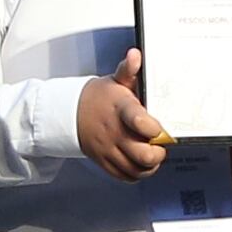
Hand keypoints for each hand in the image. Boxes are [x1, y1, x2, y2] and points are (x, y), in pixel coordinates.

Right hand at [77, 51, 173, 183]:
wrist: (70, 112)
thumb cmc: (99, 98)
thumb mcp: (115, 81)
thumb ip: (129, 70)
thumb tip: (135, 55)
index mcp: (121, 110)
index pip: (139, 122)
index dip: (155, 129)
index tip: (160, 129)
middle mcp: (115, 132)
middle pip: (143, 154)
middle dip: (158, 153)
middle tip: (161, 145)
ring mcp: (109, 149)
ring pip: (136, 169)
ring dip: (149, 166)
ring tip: (152, 155)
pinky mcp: (104, 161)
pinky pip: (124, 176)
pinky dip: (136, 174)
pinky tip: (140, 163)